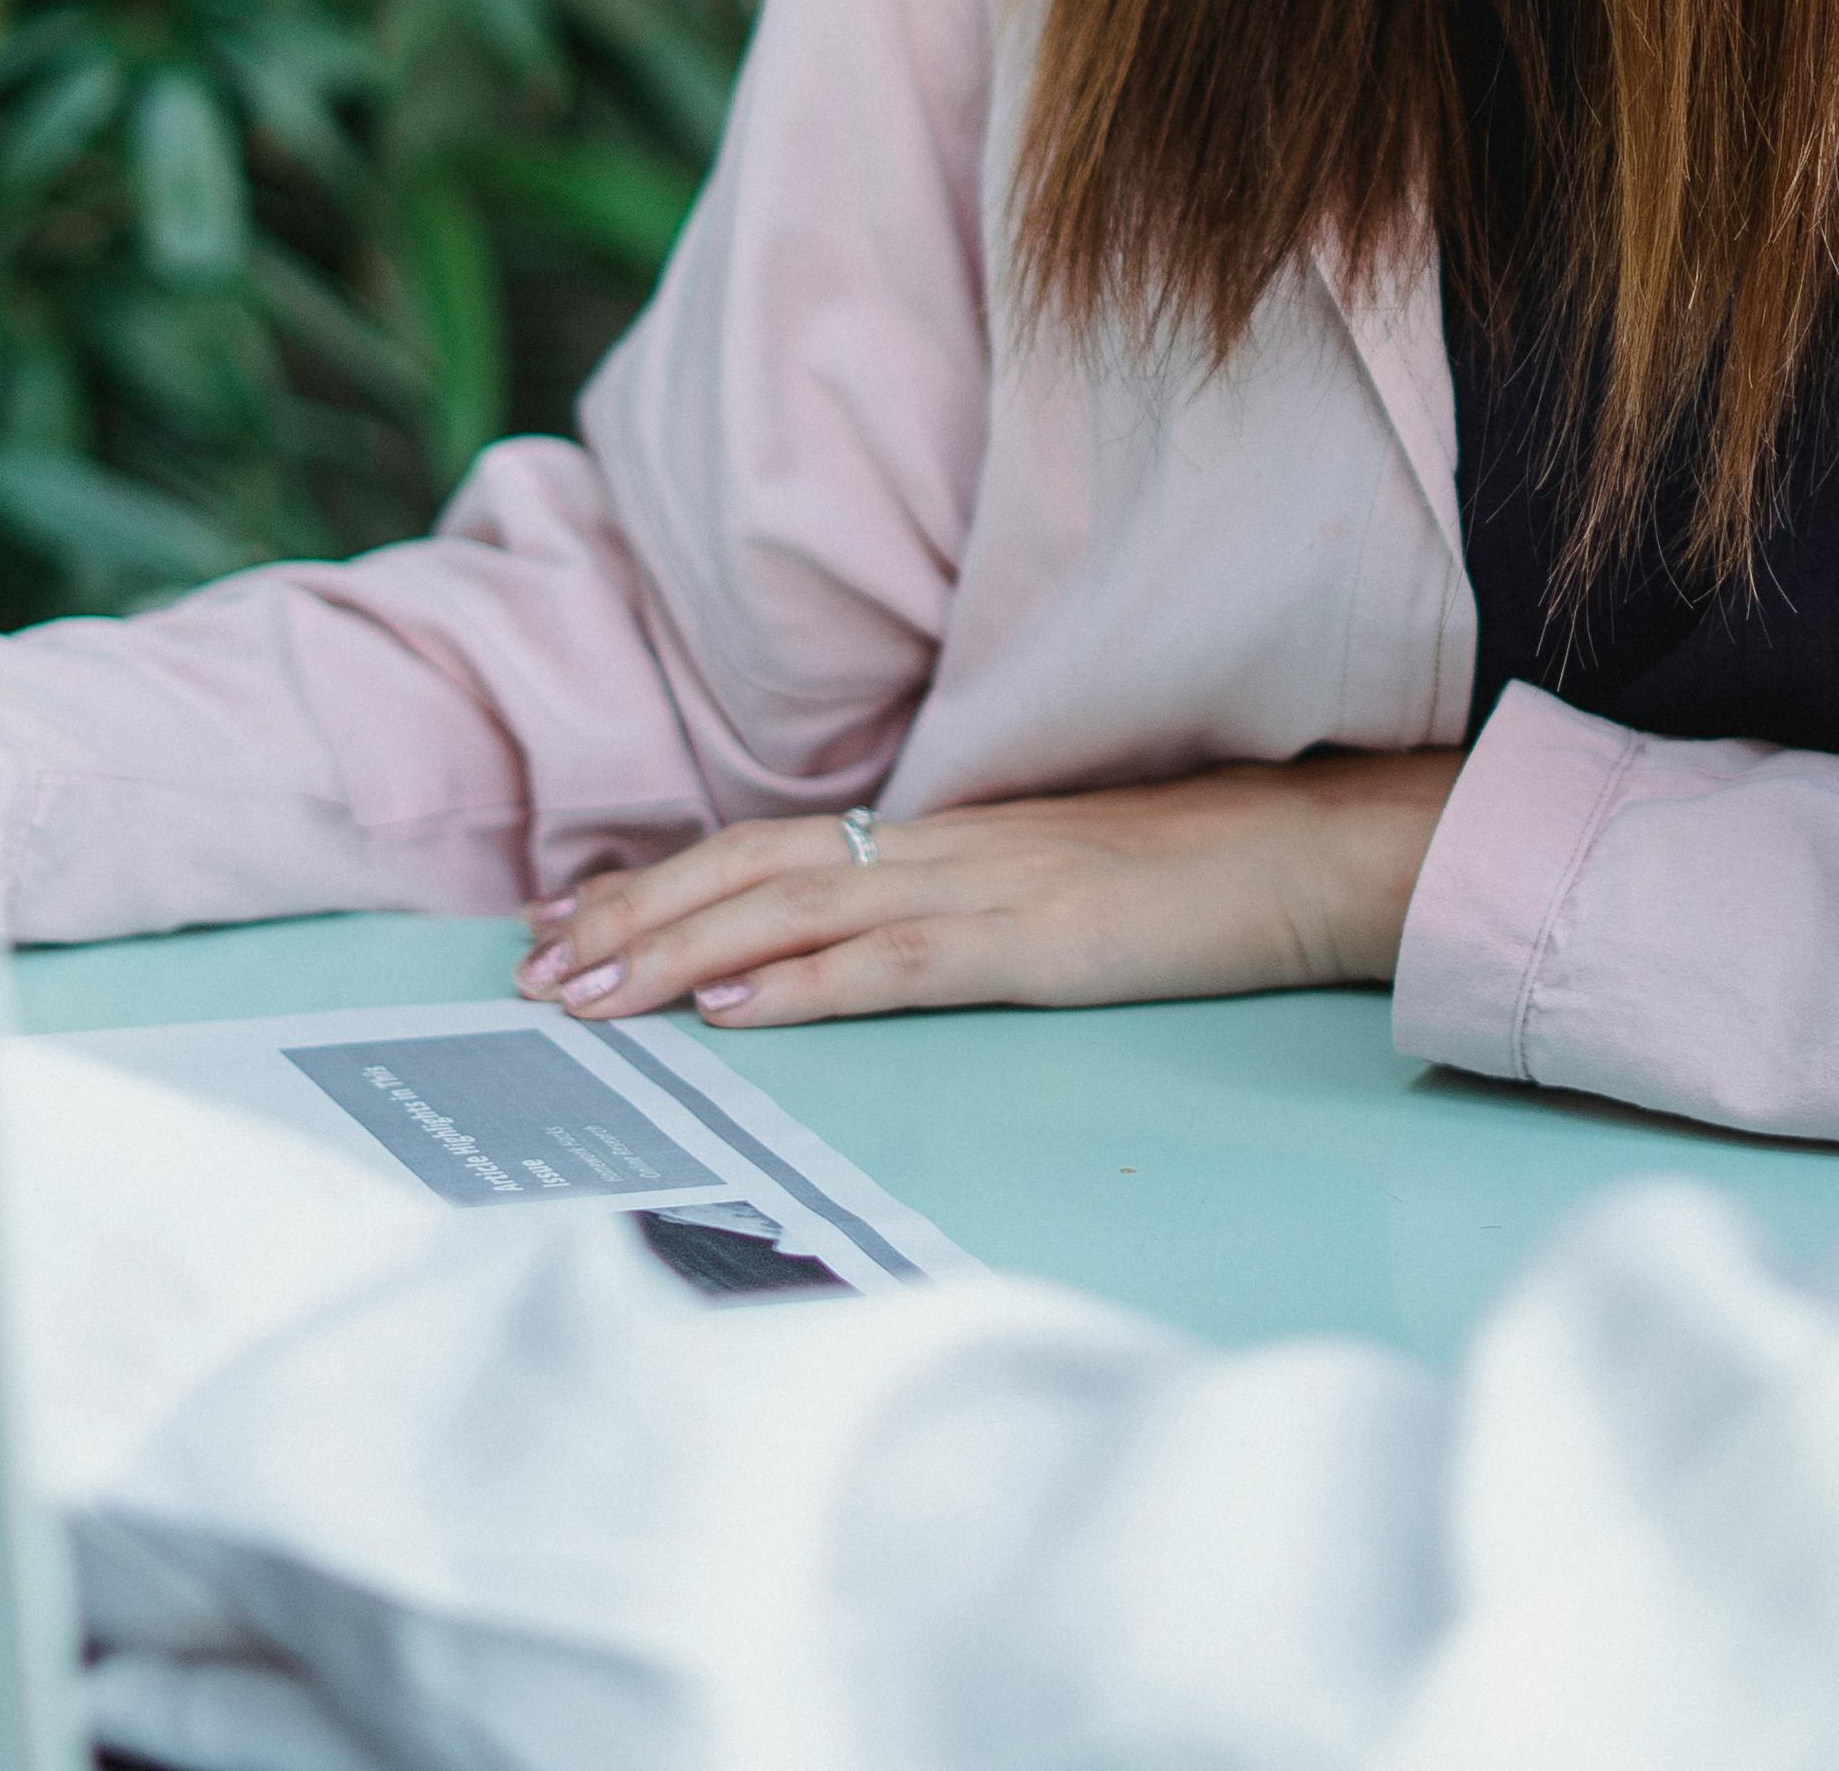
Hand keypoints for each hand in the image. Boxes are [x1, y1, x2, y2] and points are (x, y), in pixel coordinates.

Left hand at [512, 750, 1469, 1032]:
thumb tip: (857, 941)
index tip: (560, 914)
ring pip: (794, 907)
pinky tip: (733, 1007)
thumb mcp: (1052, 882)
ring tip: (582, 992)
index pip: (767, 845)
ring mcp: (984, 888)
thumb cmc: (1197, 874)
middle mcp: (942, 843)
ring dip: (675, 950)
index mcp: (943, 831)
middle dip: (627, 917)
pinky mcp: (1033, 942)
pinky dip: (805, 982)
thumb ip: (955, 900)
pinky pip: (896, 960)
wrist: (1314, 849)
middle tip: (524, 966)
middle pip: (750, 867)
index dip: (657, 879)